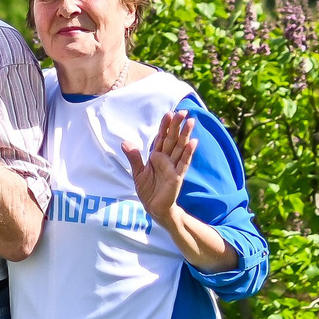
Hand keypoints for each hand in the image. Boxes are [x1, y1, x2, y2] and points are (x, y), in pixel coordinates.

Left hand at [124, 110, 197, 225]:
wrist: (153, 207)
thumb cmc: (148, 189)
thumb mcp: (138, 172)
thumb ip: (134, 157)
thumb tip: (124, 142)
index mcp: (156, 156)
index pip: (161, 137)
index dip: (165, 126)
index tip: (169, 113)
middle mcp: (166, 159)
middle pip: (173, 139)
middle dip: (177, 125)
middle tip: (183, 111)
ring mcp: (173, 166)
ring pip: (180, 147)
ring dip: (186, 135)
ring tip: (191, 121)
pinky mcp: (177, 176)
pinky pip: (183, 163)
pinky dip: (188, 153)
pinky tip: (193, 142)